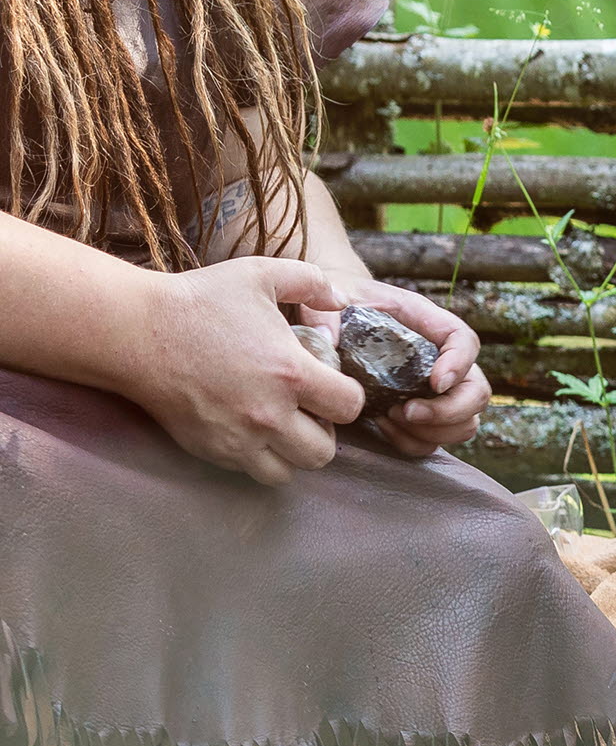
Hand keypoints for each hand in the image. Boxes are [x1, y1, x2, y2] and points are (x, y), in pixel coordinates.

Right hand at [121, 257, 364, 482]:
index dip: (348, 396)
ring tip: (283, 425)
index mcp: (291, 373)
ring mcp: (236, 438)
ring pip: (287, 471)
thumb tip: (341, 299)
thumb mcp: (262, 274)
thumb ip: (311, 282)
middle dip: (324, 432)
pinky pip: (249, 471)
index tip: (332, 384)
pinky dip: (258, 458)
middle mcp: (268, 415)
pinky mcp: (208, 449)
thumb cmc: (199, 300)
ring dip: (292, 452)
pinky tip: (251, 429)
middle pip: (324, 453)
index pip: (350, 407)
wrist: (135, 331)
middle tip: (309, 410)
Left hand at [335, 277, 491, 455]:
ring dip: (432, 430)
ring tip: (391, 417)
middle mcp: (441, 359)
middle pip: (477, 392)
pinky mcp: (419, 414)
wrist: (334, 317)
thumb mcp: (332, 298)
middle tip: (406, 411)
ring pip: (465, 423)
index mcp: (427, 324)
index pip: (465, 341)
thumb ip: (325, 312)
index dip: (460, 364)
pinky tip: (382, 425)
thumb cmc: (339, 304)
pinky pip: (432, 441)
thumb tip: (328, 339)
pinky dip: (412, 441)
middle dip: (449, 411)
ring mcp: (434, 390)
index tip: (436, 382)